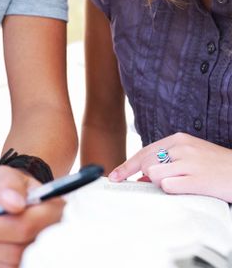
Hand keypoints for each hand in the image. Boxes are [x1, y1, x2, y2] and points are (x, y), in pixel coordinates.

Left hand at [0, 166, 63, 267]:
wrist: (14, 199)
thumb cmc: (12, 188)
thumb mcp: (6, 177)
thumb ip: (8, 186)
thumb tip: (12, 202)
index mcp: (51, 209)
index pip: (24, 225)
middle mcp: (52, 234)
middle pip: (19, 250)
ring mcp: (43, 252)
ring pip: (13, 264)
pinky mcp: (30, 262)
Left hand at [109, 132, 231, 201]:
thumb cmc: (217, 166)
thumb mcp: (191, 155)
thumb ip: (167, 161)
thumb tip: (142, 177)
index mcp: (178, 139)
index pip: (143, 152)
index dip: (126, 167)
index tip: (114, 178)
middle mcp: (182, 148)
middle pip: (145, 165)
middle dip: (149, 179)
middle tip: (169, 182)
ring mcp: (189, 162)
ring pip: (154, 175)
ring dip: (162, 184)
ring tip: (183, 184)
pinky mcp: (197, 179)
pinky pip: (169, 186)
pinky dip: (173, 191)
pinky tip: (188, 189)